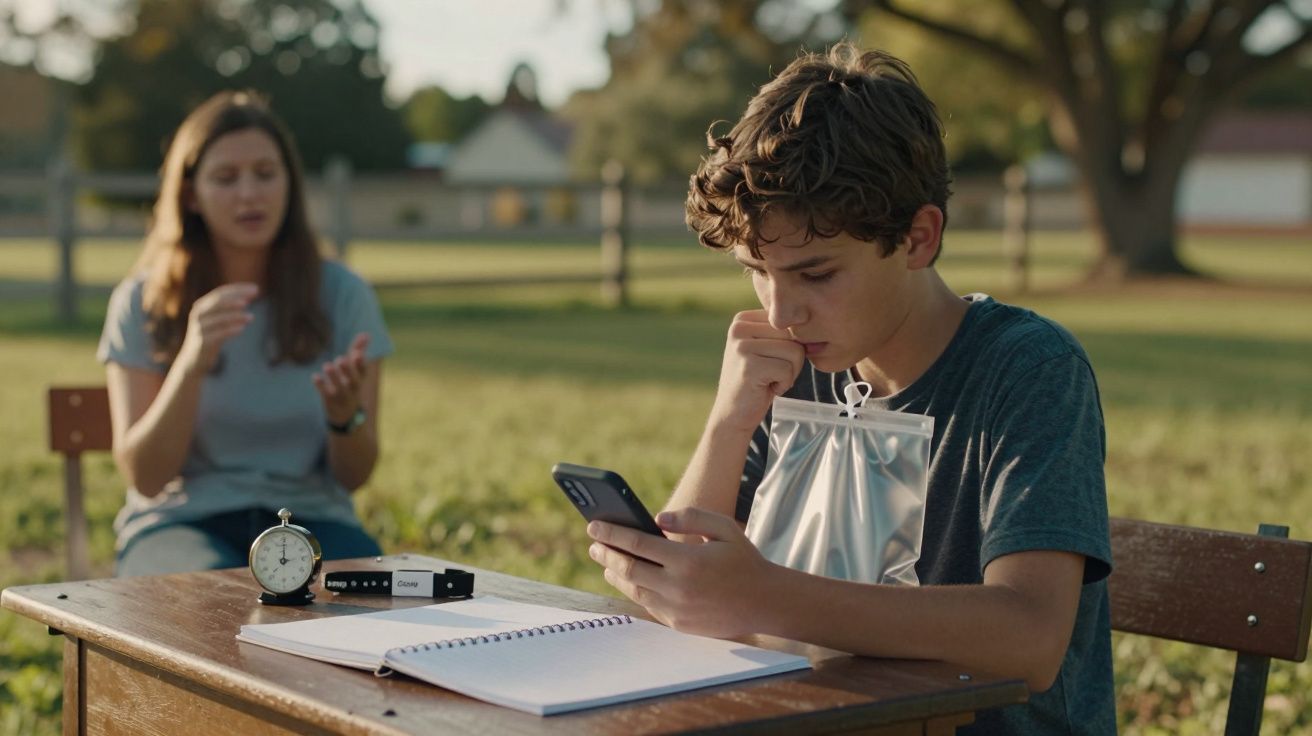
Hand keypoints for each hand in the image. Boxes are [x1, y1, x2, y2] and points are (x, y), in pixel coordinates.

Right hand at [177, 283, 258, 376]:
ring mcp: (199, 328)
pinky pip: (218, 334)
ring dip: (236, 316)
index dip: (238, 290)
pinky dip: (230, 330)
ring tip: (251, 317)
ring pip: (219, 319)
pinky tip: (242, 328)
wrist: (193, 360)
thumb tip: (249, 296)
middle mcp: (198, 314)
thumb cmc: (210, 336)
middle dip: (236, 298)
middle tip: (252, 298)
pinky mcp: (202, 342)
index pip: (220, 293)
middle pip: (218, 302)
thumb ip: (229, 308)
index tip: (255, 289)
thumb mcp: (217, 320)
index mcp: (201, 306)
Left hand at [313, 332, 369, 425]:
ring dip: (334, 378)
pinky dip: (321, 386)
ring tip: (327, 366)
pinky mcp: (330, 402)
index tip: (357, 354)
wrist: (345, 414)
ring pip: (339, 389)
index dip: (361, 364)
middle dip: (348, 371)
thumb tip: (366, 334)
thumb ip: (359, 350)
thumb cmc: (349, 384)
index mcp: (360, 379)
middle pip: (353, 381)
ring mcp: (342, 397)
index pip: (363, 372)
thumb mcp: (355, 369)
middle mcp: (353, 389)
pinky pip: (326, 395)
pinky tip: (315, 377)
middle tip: (341, 359)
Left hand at [587, 507, 776, 638]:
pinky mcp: (678, 624)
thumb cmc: (742, 559)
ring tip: (606, 561)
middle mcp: (678, 587)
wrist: (764, 602)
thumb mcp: (723, 528)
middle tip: (594, 544)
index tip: (593, 526)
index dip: (612, 534)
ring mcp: (677, 609)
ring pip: (634, 590)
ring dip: (615, 574)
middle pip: (629, 569)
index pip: (637, 544)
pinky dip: (633, 590)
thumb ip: (691, 516)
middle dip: (606, 554)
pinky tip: (627, 579)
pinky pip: (648, 605)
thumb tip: (657, 518)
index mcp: (688, 560)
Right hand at [708, 310, 804, 433]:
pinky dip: (784, 384)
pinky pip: (788, 369)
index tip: (769, 361)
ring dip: (789, 372)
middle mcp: (739, 327)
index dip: (790, 346)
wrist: (733, 415)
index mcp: (743, 319)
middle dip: (791, 360)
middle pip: (793, 335)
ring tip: (768, 380)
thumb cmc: (756, 382)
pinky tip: (766, 388)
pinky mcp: (749, 365)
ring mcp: (742, 345)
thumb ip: (784, 334)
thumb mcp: (766, 349)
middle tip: (770, 374)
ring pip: (795, 351)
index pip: (789, 323)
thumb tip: (818, 335)